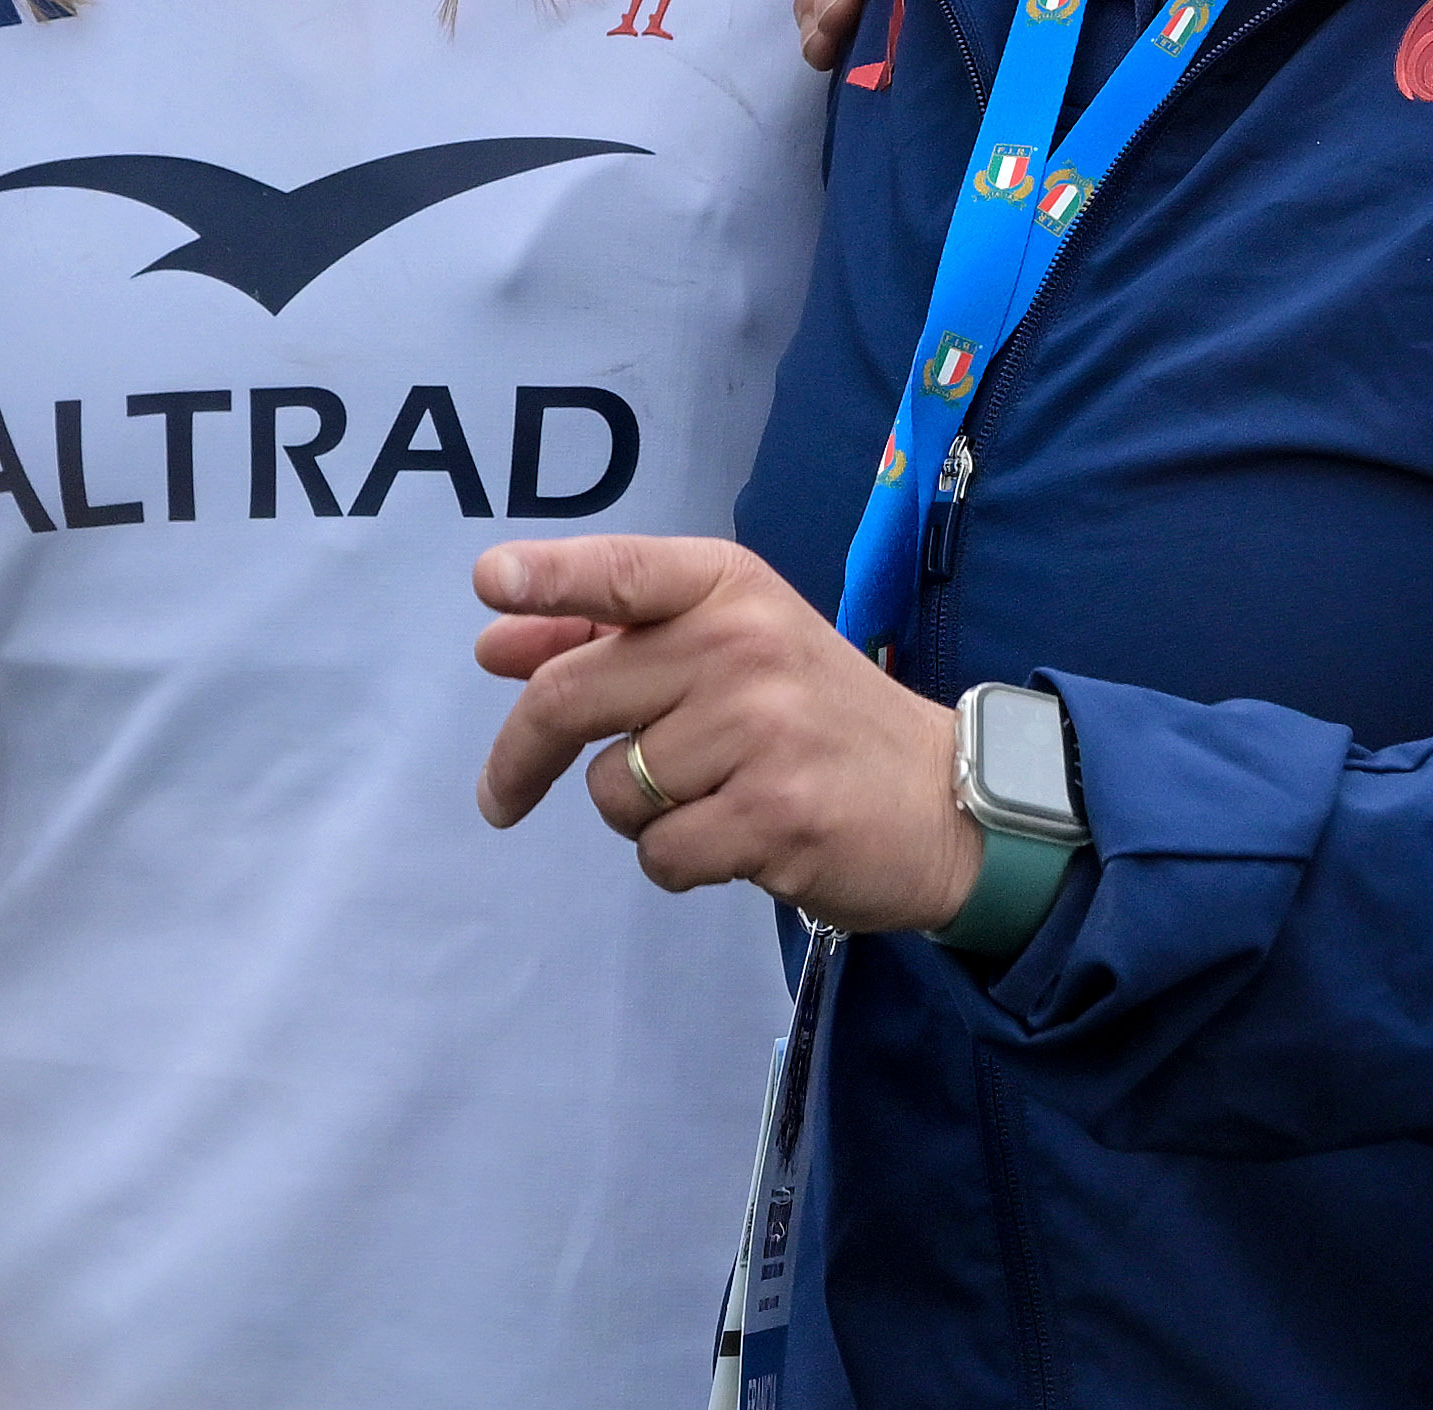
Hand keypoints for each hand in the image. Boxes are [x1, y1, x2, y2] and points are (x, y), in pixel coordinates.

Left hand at [474, 536, 982, 934]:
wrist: (941, 800)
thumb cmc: (813, 716)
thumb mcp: (727, 648)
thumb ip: (609, 640)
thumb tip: (495, 648)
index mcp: (728, 586)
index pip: (621, 572)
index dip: (548, 578)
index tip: (490, 583)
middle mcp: (742, 643)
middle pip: (572, 696)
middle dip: (519, 756)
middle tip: (501, 795)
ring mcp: (761, 730)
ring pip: (612, 788)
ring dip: (635, 812)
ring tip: (709, 797)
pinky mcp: (773, 817)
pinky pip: (659, 853)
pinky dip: (677, 860)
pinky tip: (735, 838)